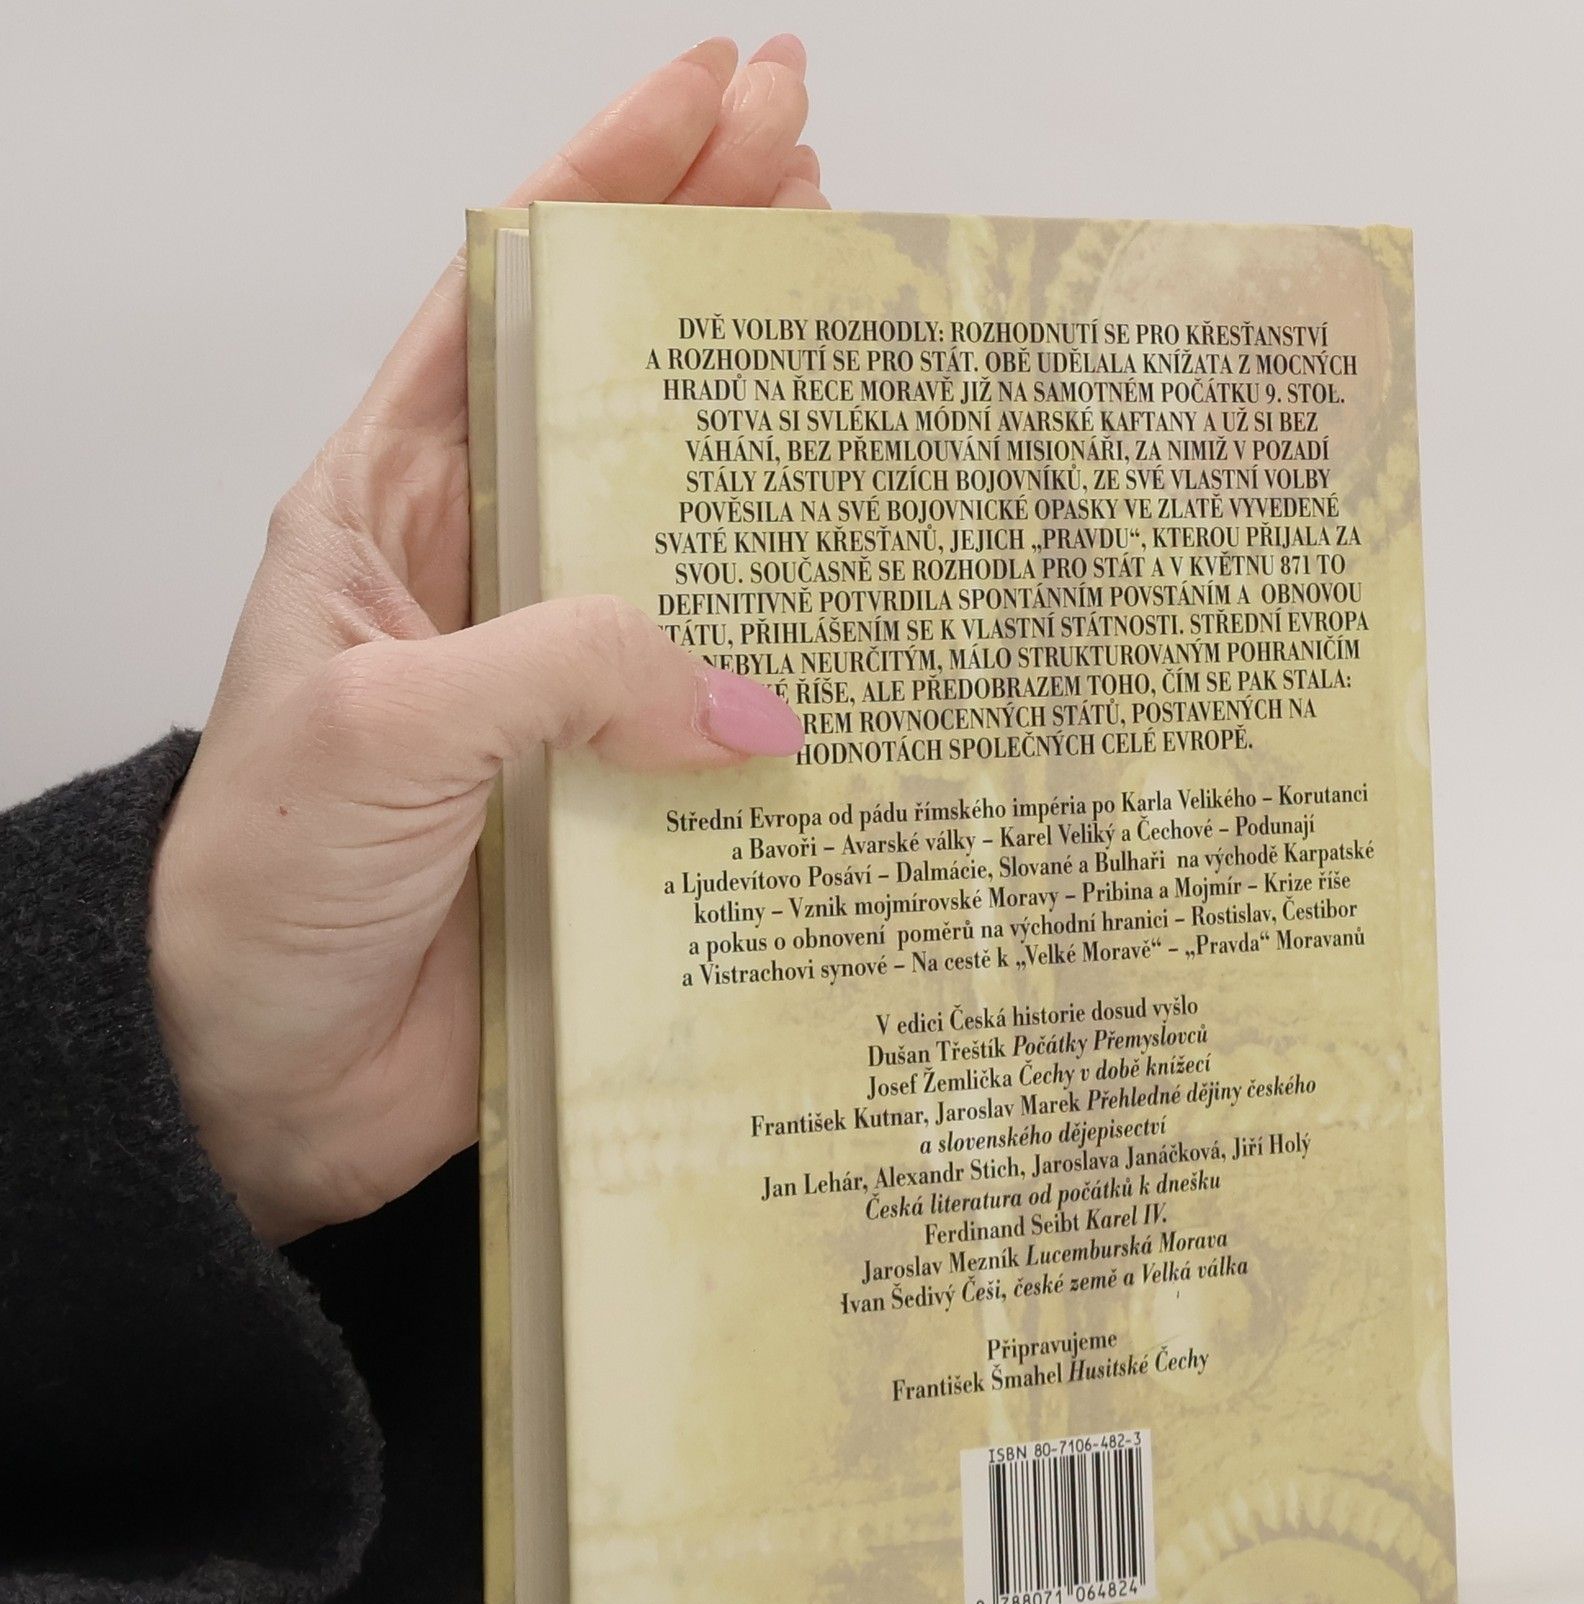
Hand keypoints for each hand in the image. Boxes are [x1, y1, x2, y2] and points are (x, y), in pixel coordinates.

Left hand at [150, 36, 828, 1245]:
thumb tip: (751, 703)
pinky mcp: (617, 791)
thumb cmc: (265, 885)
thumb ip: (566, 672)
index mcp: (388, 513)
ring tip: (875, 352)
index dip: (611, 178)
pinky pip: (724, 705)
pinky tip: (873, 617)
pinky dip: (800, 662)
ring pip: (691, 536)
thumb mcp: (388, 729)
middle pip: (617, 386)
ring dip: (780, 453)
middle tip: (828, 171)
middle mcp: (487, 578)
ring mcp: (561, 686)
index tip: (723, 88)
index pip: (502, 298)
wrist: (266, 1080)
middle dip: (714, 266)